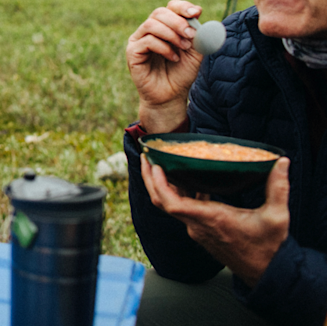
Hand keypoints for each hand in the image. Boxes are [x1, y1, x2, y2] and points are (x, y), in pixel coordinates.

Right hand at [126, 0, 202, 128]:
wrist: (171, 97)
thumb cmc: (182, 73)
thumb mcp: (195, 52)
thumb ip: (197, 34)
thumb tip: (198, 12)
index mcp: (164, 26)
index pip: (170, 7)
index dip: (182, 7)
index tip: (196, 12)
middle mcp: (149, 30)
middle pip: (159, 12)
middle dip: (177, 21)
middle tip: (190, 34)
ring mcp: (138, 39)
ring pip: (151, 24)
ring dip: (171, 34)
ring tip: (183, 47)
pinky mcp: (132, 52)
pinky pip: (147, 41)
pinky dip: (163, 47)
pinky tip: (174, 58)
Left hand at [142, 152, 289, 285]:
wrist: (267, 274)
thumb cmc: (269, 248)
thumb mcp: (276, 217)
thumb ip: (278, 188)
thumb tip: (282, 162)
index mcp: (210, 219)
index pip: (172, 204)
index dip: (158, 185)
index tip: (154, 164)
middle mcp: (199, 225)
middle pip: (163, 202)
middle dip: (151, 178)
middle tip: (147, 154)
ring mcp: (199, 230)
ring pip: (172, 206)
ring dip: (163, 184)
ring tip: (162, 160)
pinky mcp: (203, 232)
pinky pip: (183, 210)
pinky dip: (179, 193)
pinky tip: (189, 179)